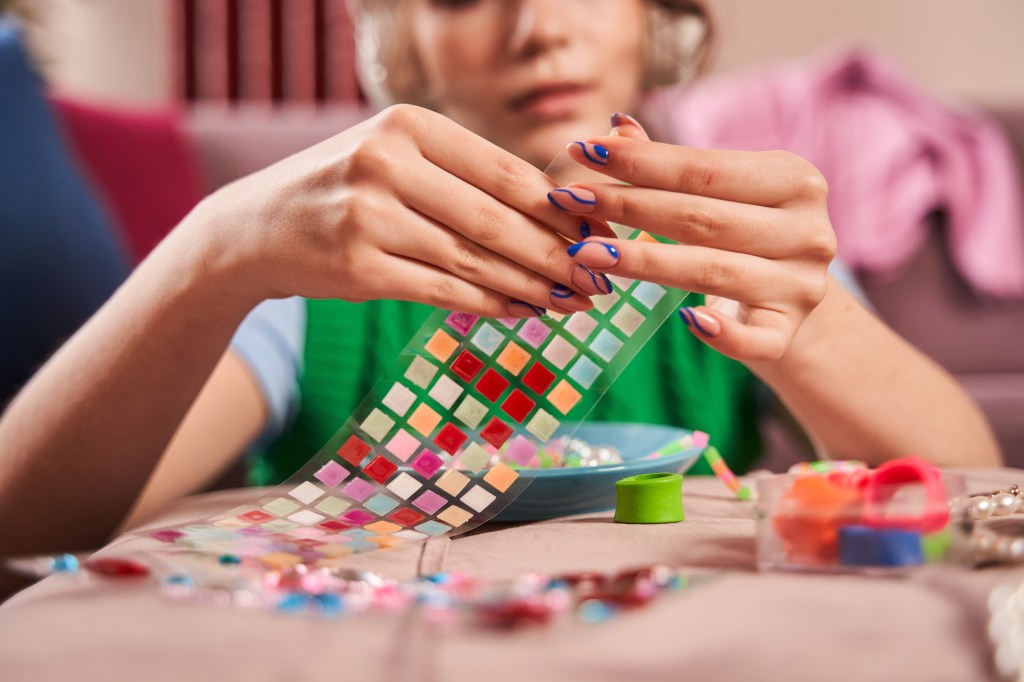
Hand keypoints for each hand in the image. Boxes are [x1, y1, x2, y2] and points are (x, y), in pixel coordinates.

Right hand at [186, 104, 616, 316]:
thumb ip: (466, 176)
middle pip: (495, 220)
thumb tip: (558, 211)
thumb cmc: (345, 188)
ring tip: (571, 301)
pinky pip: (442, 291)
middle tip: (598, 278)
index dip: (560, 209)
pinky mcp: (358, 268)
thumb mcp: (398, 157)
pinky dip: (490, 305)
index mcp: (408, 124)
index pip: (506, 171)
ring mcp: (368, 217)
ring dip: (531, 286)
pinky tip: (523, 311)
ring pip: (473, 261)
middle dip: (556, 255)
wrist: (258, 226)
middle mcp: (386, 163)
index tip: (598, 233)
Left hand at [551, 114, 835, 361]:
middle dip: (627, 206)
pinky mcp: (788, 332)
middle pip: (702, 218)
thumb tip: (616, 126)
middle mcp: (808, 231)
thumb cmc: (742, 233)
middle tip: (567, 199)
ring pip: (713, 271)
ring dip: (642, 262)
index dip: (640, 161)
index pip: (704, 170)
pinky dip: (723, 333)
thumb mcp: (719, 193)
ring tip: (583, 253)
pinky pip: (755, 339)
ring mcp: (802, 285)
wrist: (787, 296)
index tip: (582, 150)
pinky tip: (685, 321)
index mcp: (795, 179)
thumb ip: (672, 166)